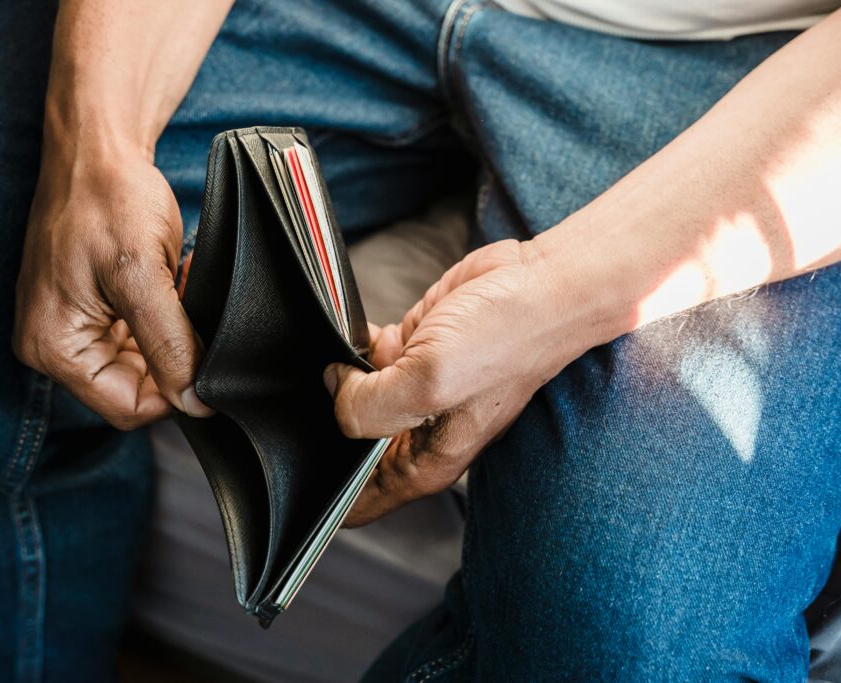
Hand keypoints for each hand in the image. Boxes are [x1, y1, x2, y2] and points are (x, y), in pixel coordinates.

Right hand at [13, 144, 210, 429]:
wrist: (96, 148)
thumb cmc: (107, 197)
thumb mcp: (143, 276)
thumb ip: (169, 345)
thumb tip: (194, 402)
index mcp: (53, 347)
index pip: (127, 407)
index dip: (173, 389)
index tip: (204, 354)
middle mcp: (54, 345)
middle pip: (134, 388)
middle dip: (172, 355)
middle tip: (188, 308)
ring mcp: (72, 327)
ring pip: (142, 363)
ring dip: (171, 334)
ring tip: (178, 288)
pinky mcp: (90, 309)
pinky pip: (137, 336)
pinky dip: (164, 317)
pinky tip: (172, 284)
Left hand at [326, 239, 590, 525]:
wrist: (542, 284)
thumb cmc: (506, 339)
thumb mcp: (430, 381)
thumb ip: (369, 404)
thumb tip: (334, 389)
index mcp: (424, 463)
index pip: (357, 504)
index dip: (323, 491)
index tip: (299, 462)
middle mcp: (417, 433)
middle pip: (347, 449)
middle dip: (323, 427)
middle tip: (308, 399)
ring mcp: (413, 391)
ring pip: (350, 399)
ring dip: (335, 380)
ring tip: (330, 359)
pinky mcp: (411, 350)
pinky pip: (362, 358)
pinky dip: (350, 345)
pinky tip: (351, 333)